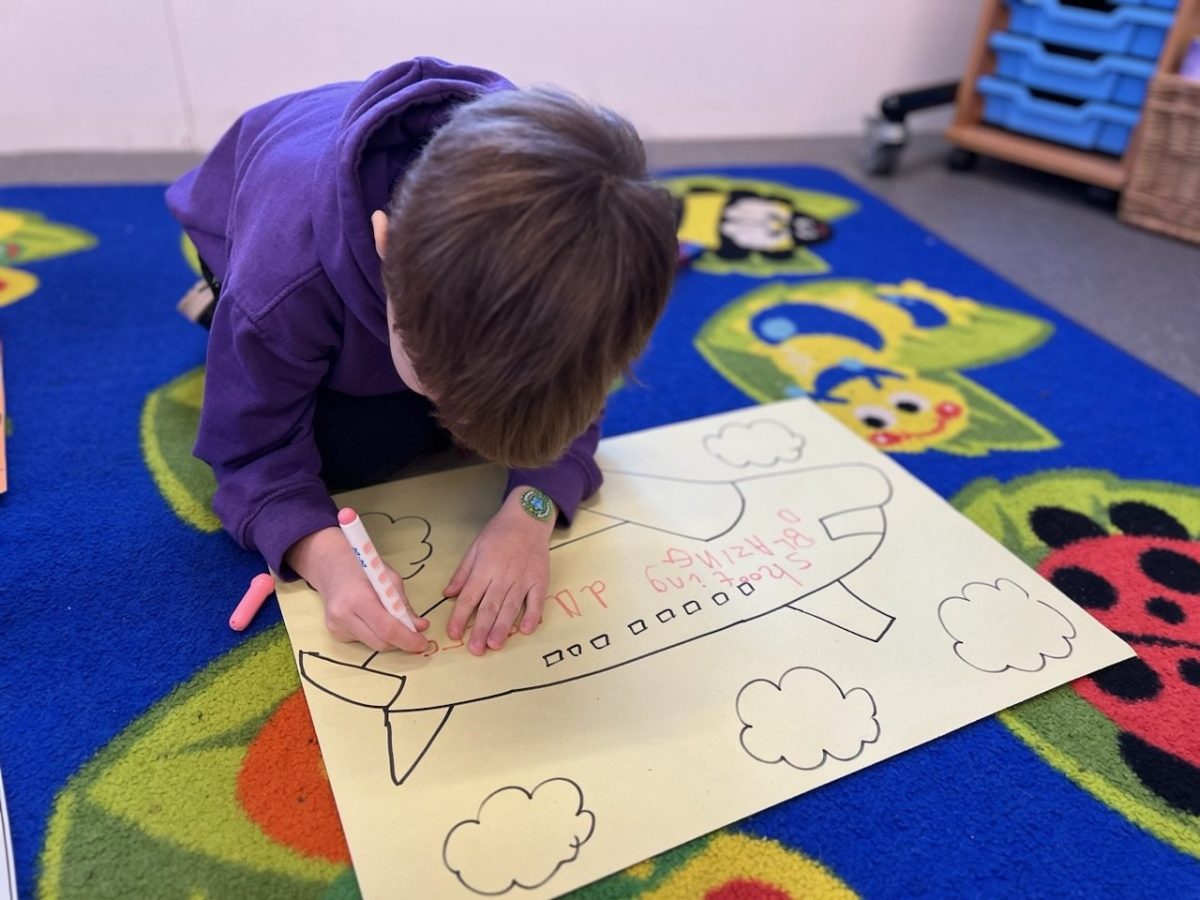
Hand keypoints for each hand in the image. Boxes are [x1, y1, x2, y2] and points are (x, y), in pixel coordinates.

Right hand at [286, 527, 429, 652]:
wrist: (331, 565)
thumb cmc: (363, 566)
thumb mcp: (389, 578)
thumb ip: (404, 605)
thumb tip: (421, 627)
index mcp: (358, 598)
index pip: (387, 629)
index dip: (408, 639)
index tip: (423, 643)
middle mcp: (343, 615)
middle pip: (380, 643)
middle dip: (401, 642)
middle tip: (415, 634)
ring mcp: (336, 626)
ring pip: (372, 645)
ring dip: (388, 638)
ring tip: (392, 620)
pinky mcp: (334, 632)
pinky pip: (362, 641)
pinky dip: (374, 634)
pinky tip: (372, 618)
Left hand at [444, 487, 554, 654]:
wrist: (528, 518)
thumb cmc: (499, 533)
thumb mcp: (475, 548)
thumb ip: (462, 573)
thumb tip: (447, 594)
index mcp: (484, 569)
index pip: (469, 597)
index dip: (460, 617)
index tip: (454, 634)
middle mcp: (503, 576)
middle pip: (489, 607)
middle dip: (481, 630)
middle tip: (475, 650)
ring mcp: (523, 579)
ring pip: (511, 607)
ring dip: (503, 627)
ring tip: (495, 644)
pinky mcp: (540, 580)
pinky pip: (536, 601)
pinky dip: (532, 615)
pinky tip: (526, 630)